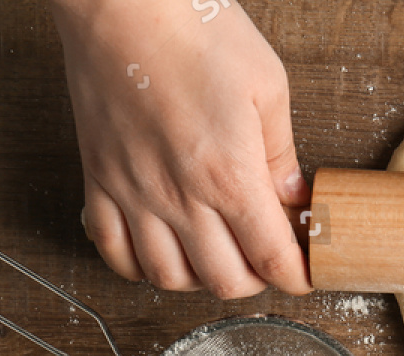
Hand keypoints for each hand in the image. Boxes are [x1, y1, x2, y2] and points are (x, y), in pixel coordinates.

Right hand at [50, 0, 309, 297]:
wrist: (122, 1)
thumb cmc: (194, 30)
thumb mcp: (267, 88)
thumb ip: (282, 154)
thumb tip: (295, 196)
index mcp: (229, 177)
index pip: (272, 259)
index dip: (297, 276)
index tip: (304, 272)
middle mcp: (179, 196)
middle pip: (224, 280)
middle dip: (256, 280)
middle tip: (265, 258)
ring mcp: (134, 192)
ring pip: (169, 277)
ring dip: (201, 279)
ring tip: (218, 257)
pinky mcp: (99, 179)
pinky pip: (113, 250)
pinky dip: (139, 266)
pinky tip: (161, 252)